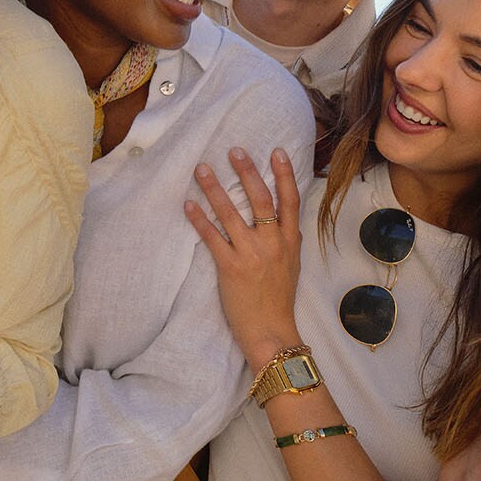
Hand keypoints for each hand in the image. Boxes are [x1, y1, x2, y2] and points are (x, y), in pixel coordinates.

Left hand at [185, 147, 304, 367]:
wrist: (271, 331)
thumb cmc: (279, 300)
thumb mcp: (293, 267)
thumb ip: (290, 242)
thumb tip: (290, 223)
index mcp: (289, 242)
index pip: (290, 201)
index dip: (284, 175)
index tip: (276, 151)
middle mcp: (272, 244)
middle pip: (261, 199)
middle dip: (247, 172)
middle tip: (234, 150)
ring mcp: (251, 254)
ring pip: (231, 214)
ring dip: (215, 188)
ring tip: (202, 169)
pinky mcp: (231, 267)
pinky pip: (212, 237)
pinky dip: (199, 219)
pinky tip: (188, 205)